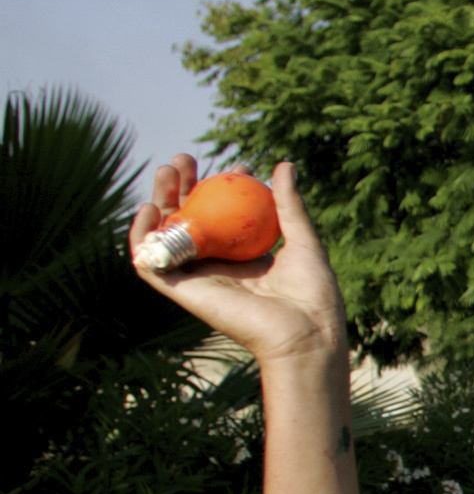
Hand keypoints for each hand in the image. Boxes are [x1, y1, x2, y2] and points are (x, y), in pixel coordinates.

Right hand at [129, 154, 347, 366]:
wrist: (305, 333)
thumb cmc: (313, 296)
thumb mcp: (303, 242)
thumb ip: (289, 206)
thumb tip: (283, 165)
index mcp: (244, 257)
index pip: (223, 215)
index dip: (223, 187)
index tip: (238, 165)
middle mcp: (217, 266)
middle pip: (190, 219)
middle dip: (182, 187)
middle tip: (184, 160)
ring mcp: (198, 277)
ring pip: (166, 235)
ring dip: (159, 201)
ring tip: (167, 170)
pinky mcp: (183, 292)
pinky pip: (151, 263)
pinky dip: (142, 237)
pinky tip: (149, 209)